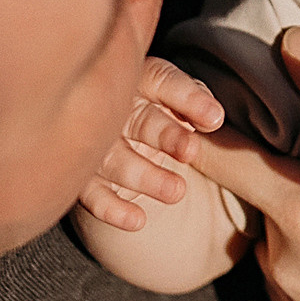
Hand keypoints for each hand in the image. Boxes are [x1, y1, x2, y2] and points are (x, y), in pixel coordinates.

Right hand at [75, 58, 224, 231]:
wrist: (114, 131)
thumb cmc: (154, 108)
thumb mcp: (176, 95)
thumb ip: (196, 102)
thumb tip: (213, 118)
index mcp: (140, 80)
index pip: (164, 82)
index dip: (189, 99)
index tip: (214, 118)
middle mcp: (114, 109)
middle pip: (140, 120)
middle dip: (165, 135)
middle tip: (191, 151)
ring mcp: (96, 144)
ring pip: (117, 160)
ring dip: (145, 177)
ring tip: (177, 192)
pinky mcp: (85, 177)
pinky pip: (93, 195)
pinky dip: (112, 209)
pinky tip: (137, 220)